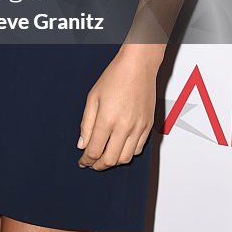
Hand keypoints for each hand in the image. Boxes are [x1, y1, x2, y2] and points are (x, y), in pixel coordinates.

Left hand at [77, 46, 160, 169]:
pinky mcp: (148, 126)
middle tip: (91, 163)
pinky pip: (138, 149)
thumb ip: (86, 123)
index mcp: (107, 119)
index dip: (86, 160)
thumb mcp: (92, 97)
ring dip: (113, 161)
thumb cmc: (114, 77)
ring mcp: (139, 127)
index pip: (94, 150)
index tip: (82, 161)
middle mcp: (125, 126)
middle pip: (110, 159)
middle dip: (98, 165)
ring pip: (126, 158)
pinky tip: (119, 147)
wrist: (138, 66)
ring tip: (104, 156)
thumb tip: (82, 144)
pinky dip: (128, 153)